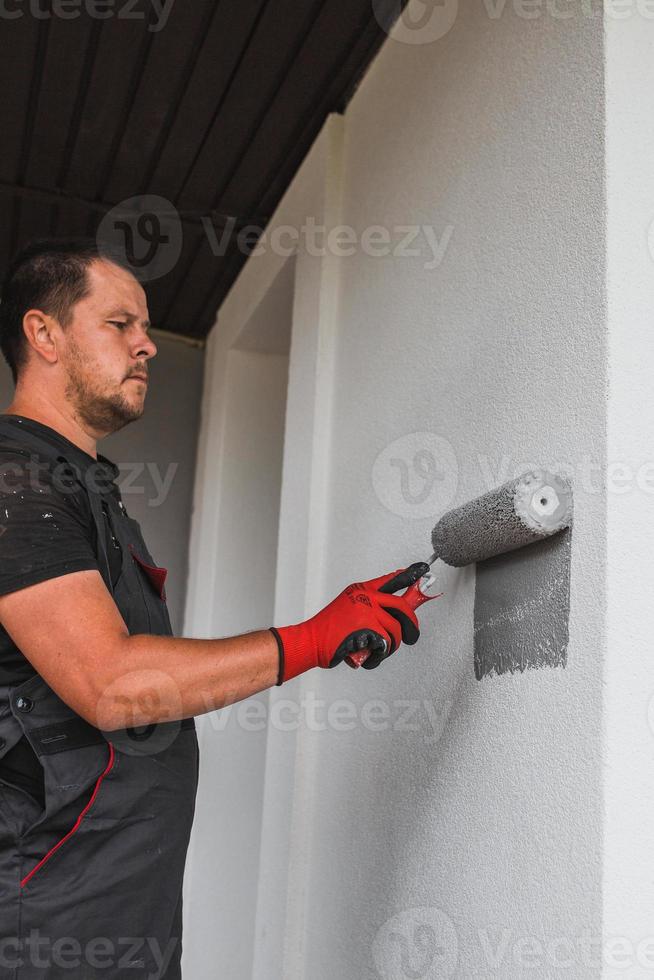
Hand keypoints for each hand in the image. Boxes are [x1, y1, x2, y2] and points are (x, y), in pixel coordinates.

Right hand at [270, 566, 423, 683]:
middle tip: (412, 635)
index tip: (422, 569)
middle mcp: (364, 596)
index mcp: (361, 590)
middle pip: (401, 606)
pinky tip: (369, 655)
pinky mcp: (367, 626)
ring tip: (378, 650)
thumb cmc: (328, 630)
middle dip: (411, 625)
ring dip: (391, 646)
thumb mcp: (348, 609)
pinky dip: (379, 655)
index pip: (390, 580)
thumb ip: (369, 609)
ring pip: (395, 629)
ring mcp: (366, 610)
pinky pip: (385, 642)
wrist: (310, 641)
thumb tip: (392, 618)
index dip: (409, 575)